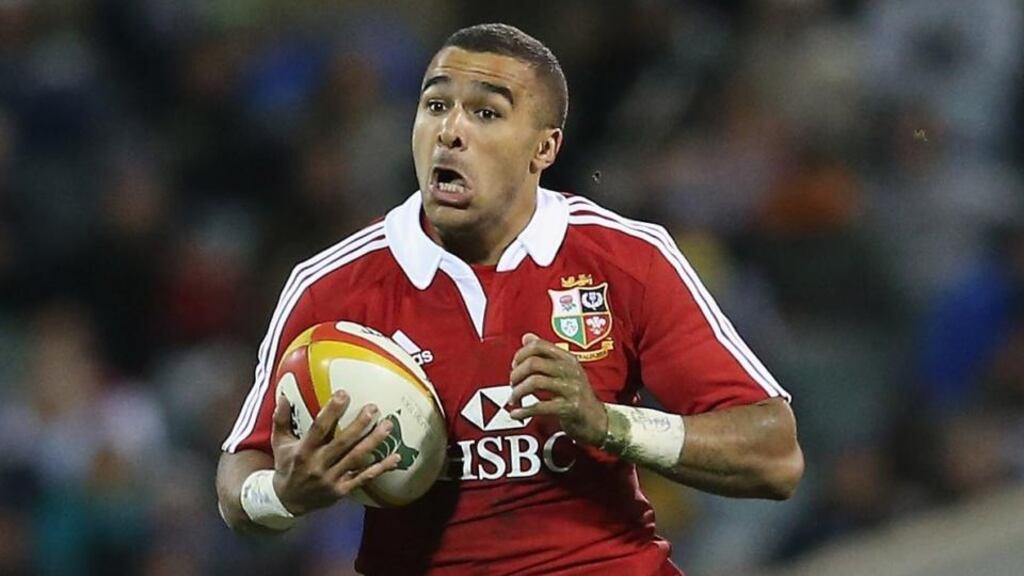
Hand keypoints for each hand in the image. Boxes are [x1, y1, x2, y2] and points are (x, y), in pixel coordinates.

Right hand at [270, 391, 400, 514]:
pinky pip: (364, 478)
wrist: (286, 502)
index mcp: (303, 451)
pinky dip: (381, 468)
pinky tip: (396, 458)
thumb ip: (281, 419)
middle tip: (373, 408)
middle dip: (359, 425)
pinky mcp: (342, 490)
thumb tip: (283, 396)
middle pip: (342, 443)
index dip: (331, 412)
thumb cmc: (286, 467)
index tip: (344, 394)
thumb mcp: (280, 443)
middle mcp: (318, 465)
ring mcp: (331, 479)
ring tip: (387, 426)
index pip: (318, 429)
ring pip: (356, 459)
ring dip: (373, 442)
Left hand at [507, 333, 607, 445]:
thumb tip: (527, 337)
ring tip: (514, 399)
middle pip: (534, 363)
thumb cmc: (577, 395)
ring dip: (518, 392)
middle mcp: (571, 371)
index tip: (514, 366)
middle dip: (516, 374)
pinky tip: (517, 414)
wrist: (597, 420)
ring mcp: (572, 389)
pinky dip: (524, 411)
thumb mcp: (564, 371)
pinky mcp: (570, 408)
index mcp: (568, 359)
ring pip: (535, 382)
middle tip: (512, 384)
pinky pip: (541, 406)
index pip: (539, 346)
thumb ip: (545, 354)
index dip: (521, 354)